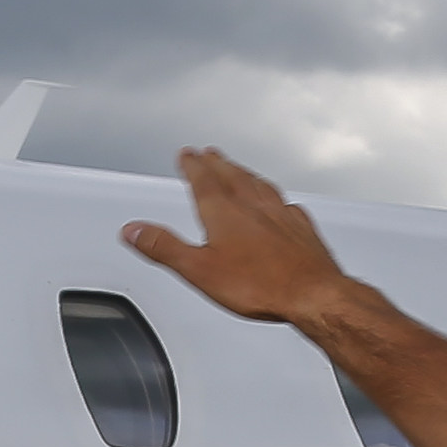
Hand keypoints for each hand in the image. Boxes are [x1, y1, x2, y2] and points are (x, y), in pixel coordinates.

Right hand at [121, 148, 350, 325]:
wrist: (313, 293)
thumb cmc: (261, 284)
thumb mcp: (198, 269)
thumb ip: (164, 247)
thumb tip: (134, 230)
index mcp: (224, 211)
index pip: (203, 179)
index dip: (192, 164)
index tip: (187, 154)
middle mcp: (253, 205)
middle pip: (231, 175)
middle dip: (217, 163)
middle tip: (209, 153)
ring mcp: (281, 214)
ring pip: (259, 185)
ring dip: (245, 174)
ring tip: (238, 169)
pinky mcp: (301, 228)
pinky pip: (286, 204)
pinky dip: (276, 198)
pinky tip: (280, 202)